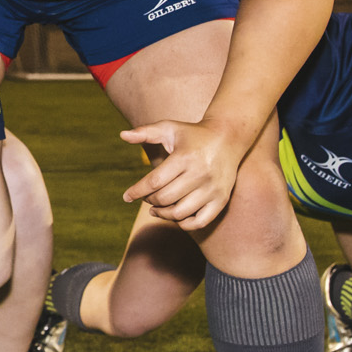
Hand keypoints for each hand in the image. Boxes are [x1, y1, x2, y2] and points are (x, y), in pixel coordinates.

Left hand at [120, 119, 240, 230]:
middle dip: (149, 200)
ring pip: (180, 213)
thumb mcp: (169, 128)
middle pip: (164, 198)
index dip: (136, 192)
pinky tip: (174, 215)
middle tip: (145, 198)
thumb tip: (122, 135)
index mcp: (184, 157)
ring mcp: (212, 189)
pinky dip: (183, 224)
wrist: (228, 137)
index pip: (154, 182)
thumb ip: (145, 132)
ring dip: (162, 214)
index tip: (126, 197)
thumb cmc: (193, 134)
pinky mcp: (222, 199)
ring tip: (155, 209)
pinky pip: (199, 222)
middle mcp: (200, 174)